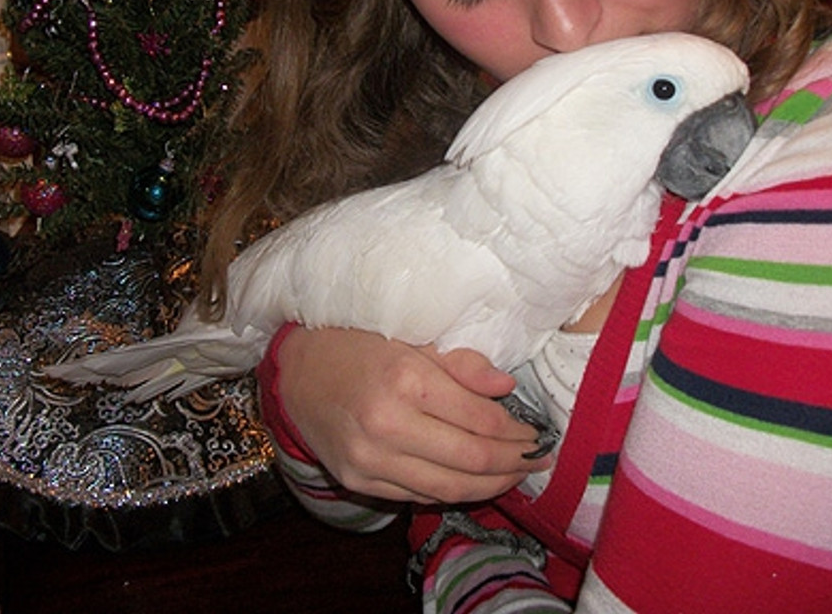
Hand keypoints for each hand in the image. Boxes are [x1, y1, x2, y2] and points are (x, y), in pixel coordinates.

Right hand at [275, 327, 551, 503]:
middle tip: (536, 460)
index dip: (516, 431)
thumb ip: (461, 363)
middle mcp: (387, 425)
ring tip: (514, 477)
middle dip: (512, 464)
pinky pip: (418, 496)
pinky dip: (451, 491)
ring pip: (448, 488)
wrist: (295, 370)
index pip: (480, 420)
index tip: (535, 431)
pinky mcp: (358, 481)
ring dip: (490, 486)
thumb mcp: (411, 337)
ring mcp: (370, 460)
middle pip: (470, 460)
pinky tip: (471, 481)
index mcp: (406, 380)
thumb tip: (507, 386)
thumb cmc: (357, 344)